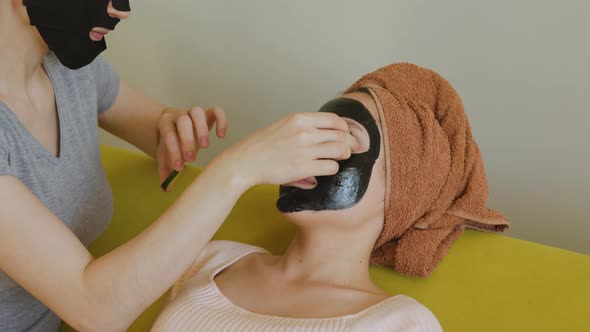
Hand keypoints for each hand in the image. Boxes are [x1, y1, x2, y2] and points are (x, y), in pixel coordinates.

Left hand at [157, 106, 226, 190]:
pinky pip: (217, 110)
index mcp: (166, 124)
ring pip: (197, 112)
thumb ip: (165, 170)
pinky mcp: (208, 112)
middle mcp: (179, 115)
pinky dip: (221, 121)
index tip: (179, 167)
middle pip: (183, 121)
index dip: (173, 151)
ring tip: (205, 146)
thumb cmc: (173, 143)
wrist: (176, 124)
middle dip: (187, 140)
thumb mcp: (166, 155)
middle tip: (192, 159)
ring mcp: (193, 112)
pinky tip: (221, 136)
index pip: (168, 134)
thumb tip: (166, 188)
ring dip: (202, 129)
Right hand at [215, 112, 357, 188]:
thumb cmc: (262, 145)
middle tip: (351, 149)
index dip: (345, 128)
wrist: (246, 161)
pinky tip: (325, 169)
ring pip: (340, 150)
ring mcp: (305, 150)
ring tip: (338, 158)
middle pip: (341, 135)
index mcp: (300, 119)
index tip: (346, 134)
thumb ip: (305, 128)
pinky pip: (331, 167)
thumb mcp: (283, 126)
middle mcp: (305, 132)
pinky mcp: (304, 167)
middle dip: (350, 143)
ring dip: (343, 156)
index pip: (334, 120)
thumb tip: (328, 136)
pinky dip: (332, 168)